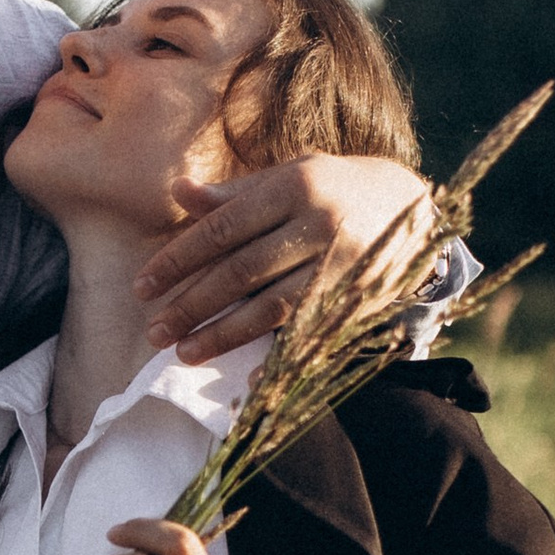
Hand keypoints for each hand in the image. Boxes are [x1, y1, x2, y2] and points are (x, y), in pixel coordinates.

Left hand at [135, 153, 431, 362]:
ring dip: (224, 335)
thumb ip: (233, 193)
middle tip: (154, 331)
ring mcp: (342, 265)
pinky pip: (311, 334)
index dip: (179, 260)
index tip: (142, 287)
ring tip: (185, 353)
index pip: (222, 228)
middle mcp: (319, 224)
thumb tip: (178, 193)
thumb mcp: (288, 176)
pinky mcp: (358, 298)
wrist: (413, 206)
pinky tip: (250, 378)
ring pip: (272, 307)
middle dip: (192, 305)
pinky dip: (280, 357)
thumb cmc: (333, 188)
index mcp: (294, 186)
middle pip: (241, 272)